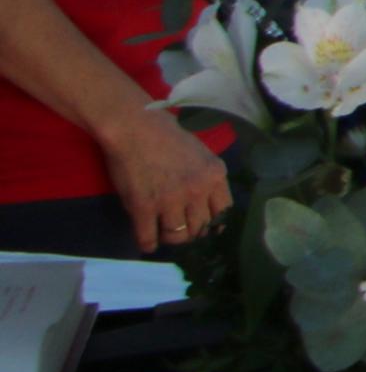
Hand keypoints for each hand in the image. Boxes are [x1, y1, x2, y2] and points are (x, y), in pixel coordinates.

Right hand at [101, 103, 228, 253]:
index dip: (215, 224)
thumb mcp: (202, 155)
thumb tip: (208, 204)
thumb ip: (207, 178)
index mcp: (215, 176)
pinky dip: (148, 244)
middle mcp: (197, 191)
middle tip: (182, 232)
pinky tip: (147, 242)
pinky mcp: (143, 207)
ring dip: (171, 239)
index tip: (208, 228)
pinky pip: (148, 237)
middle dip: (192, 233)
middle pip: (201, 228)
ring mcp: (170, 200)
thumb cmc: (167, 137)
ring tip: (164, 234)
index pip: (224, 212)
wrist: (135, 128)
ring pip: (177, 236)